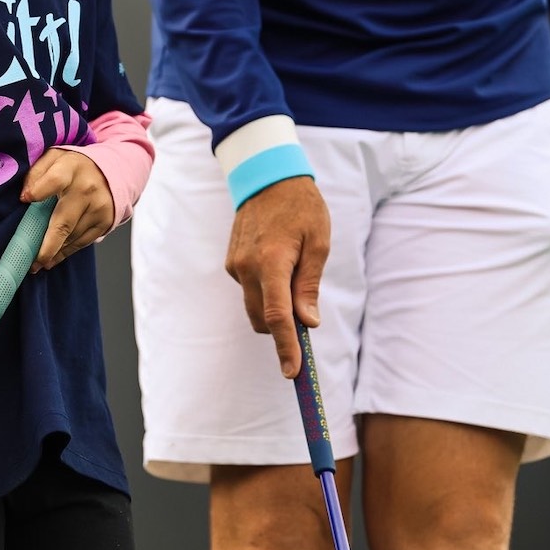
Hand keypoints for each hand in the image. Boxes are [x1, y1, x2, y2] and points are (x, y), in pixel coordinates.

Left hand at [21, 147, 114, 269]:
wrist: (111, 170)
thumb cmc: (73, 167)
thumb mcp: (54, 158)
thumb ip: (36, 172)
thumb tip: (24, 196)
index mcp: (70, 169)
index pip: (53, 181)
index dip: (38, 191)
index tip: (24, 199)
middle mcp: (86, 189)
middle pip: (63, 222)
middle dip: (46, 246)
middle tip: (31, 263)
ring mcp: (98, 207)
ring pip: (71, 237)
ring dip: (53, 253)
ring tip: (36, 263)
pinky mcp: (105, 221)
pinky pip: (82, 242)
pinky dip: (66, 252)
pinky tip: (52, 259)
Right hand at [225, 175, 330, 377]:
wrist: (266, 177)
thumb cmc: (301, 208)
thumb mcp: (318, 243)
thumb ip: (309, 285)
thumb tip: (307, 322)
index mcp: (272, 262)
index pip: (277, 316)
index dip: (286, 347)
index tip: (292, 371)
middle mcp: (247, 268)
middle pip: (262, 320)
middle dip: (282, 329)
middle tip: (307, 320)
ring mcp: (235, 266)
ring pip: (254, 307)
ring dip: (274, 308)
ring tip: (295, 275)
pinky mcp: (231, 263)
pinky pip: (250, 290)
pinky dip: (265, 291)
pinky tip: (279, 264)